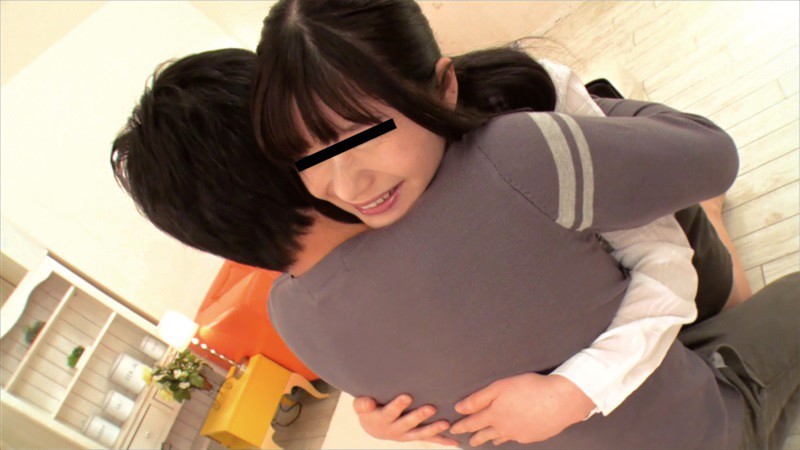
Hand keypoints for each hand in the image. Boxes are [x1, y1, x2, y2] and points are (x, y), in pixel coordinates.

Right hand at [353, 394, 459, 446]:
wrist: (373, 427)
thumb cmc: (369, 410)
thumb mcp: (361, 406)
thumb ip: (362, 404)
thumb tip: (368, 402)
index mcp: (383, 419)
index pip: (390, 412)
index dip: (398, 406)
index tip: (407, 396)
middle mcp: (395, 429)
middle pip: (408, 424)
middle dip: (419, 417)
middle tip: (431, 408)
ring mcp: (407, 435)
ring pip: (421, 434)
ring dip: (434, 429)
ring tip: (446, 423)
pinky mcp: (416, 436)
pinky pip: (431, 440)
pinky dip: (443, 441)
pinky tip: (456, 441)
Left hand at [449, 373, 594, 446]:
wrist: (560, 402)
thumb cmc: (529, 389)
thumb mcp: (499, 388)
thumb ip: (478, 398)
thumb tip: (459, 408)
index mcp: (494, 416)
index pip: (472, 423)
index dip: (462, 425)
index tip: (453, 429)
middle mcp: (504, 428)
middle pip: (485, 434)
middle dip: (475, 437)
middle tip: (469, 441)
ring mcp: (519, 434)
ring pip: (501, 438)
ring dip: (492, 438)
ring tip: (487, 440)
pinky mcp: (532, 436)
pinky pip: (516, 438)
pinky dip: (509, 437)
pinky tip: (511, 435)